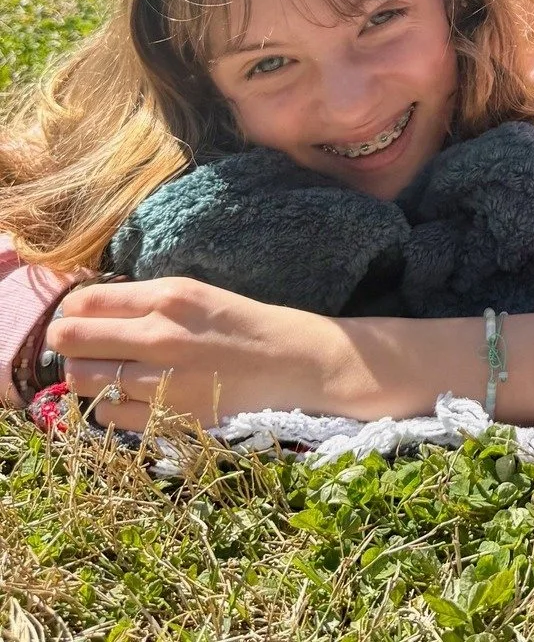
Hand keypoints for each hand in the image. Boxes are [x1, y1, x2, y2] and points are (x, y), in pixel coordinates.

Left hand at [45, 277, 341, 431]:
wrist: (291, 362)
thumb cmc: (243, 323)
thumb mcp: (196, 294)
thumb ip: (145, 300)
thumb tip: (89, 308)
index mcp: (170, 297)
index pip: (86, 301)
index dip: (73, 310)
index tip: (78, 315)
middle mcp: (159, 335)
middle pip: (72, 340)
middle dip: (65, 341)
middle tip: (74, 344)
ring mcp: (160, 380)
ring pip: (81, 379)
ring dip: (82, 374)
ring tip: (100, 370)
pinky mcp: (165, 416)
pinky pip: (105, 414)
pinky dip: (107, 405)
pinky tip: (127, 395)